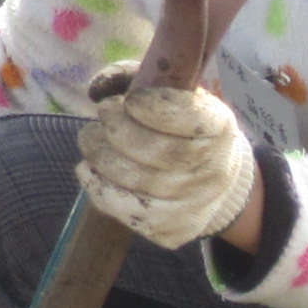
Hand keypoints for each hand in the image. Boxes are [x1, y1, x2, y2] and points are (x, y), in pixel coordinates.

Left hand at [77, 84, 257, 248]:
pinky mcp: (171, 231)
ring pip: (137, 182)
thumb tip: (96, 89)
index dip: (155, 109)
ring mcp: (193, 205)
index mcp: (219, 128)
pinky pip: (125, 211)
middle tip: (103, 113)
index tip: (131, 100)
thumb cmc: (177, 125)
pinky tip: (89, 169)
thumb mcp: (168, 92)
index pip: (191, 120)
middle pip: (159, 152)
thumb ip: (134, 77)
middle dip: (119, 129)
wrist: (205, 180)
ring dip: (101, 155)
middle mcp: (213, 170)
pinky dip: (98, 187)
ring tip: (90, 138)